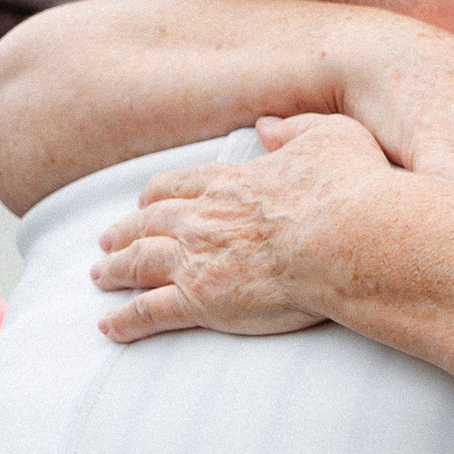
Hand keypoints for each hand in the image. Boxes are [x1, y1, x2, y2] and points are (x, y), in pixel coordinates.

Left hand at [93, 113, 388, 343]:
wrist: (353, 240)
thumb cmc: (353, 190)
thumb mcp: (333, 137)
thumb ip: (296, 128)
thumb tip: (266, 126)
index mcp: (231, 183)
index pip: (179, 187)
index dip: (157, 196)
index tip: (144, 202)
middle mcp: (204, 218)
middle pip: (150, 223)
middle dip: (124, 231)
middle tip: (107, 240)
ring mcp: (198, 260)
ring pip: (140, 263)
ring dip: (115, 270)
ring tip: (99, 278)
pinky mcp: (202, 300)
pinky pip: (150, 312)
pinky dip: (125, 320)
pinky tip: (108, 328)